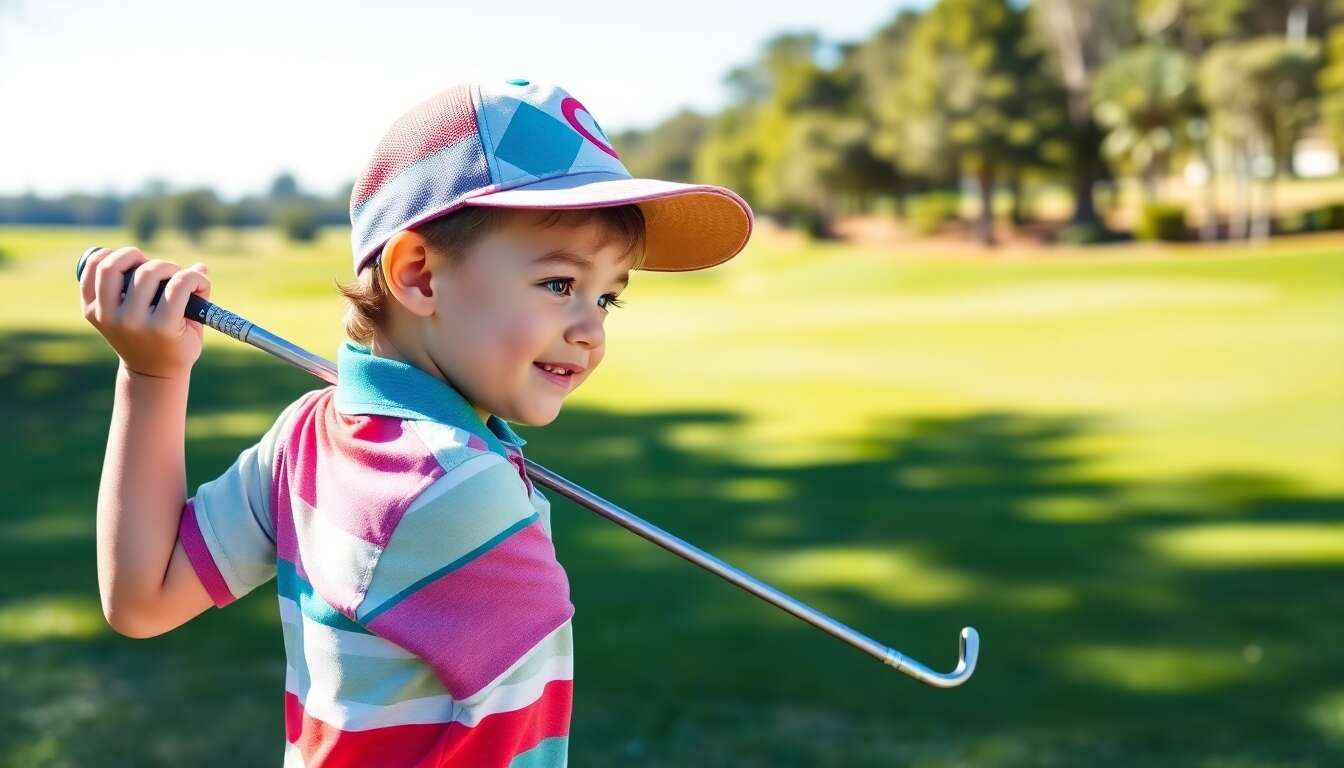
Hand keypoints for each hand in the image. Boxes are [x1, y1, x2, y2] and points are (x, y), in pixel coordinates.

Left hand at [79, 247, 211, 379]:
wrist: (149, 370)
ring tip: (141, 261)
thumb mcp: (195, 327)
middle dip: (166, 266)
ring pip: (111, 268)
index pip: (179, 285)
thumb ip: (200, 297)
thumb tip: (201, 266)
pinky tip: (118, 260)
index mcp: (162, 329)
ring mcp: (107, 317)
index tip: (197, 281)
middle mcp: (131, 322)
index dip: (194, 277)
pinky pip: (89, 274)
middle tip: (171, 274)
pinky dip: (102, 259)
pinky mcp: (91, 312)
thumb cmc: (178, 345)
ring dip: (130, 256)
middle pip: (147, 273)